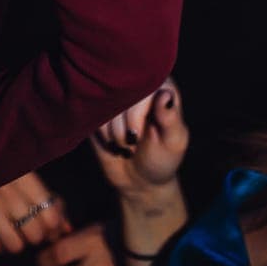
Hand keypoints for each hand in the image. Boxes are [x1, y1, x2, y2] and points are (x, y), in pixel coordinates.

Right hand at [0, 171, 70, 254]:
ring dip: (16, 241)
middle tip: (27, 226)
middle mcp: (6, 193)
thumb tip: (66, 228)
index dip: (52, 226)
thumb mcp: (24, 173)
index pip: (50, 216)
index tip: (48, 223)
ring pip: (15, 245)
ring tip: (10, 229)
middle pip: (35, 234)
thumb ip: (48, 199)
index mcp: (22, 176)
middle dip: (35, 235)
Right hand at [92, 79, 188, 195]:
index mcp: (160, 86)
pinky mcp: (99, 108)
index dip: (137, 113)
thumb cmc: (163, 158)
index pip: (142, 85)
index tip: (142, 135)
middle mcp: (138, 85)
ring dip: (116, 133)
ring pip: (106, 105)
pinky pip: (93, 114)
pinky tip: (114, 143)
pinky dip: (104, 135)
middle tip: (135, 142)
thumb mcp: (173, 142)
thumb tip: (165, 94)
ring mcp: (117, 95)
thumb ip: (170, 118)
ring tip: (128, 145)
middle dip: (126, 125)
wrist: (139, 180)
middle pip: (121, 93)